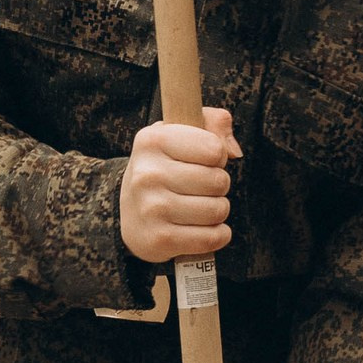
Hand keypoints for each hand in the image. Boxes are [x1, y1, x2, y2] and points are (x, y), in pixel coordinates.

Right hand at [120, 105, 238, 263]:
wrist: (128, 213)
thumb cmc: (163, 168)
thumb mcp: (179, 133)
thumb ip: (213, 122)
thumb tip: (234, 150)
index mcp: (152, 141)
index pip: (214, 148)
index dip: (217, 156)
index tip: (202, 161)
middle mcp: (147, 174)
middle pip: (219, 181)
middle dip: (218, 185)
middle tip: (200, 187)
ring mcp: (151, 209)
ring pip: (218, 210)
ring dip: (217, 210)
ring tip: (199, 206)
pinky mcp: (160, 239)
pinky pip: (211, 238)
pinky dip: (217, 235)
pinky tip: (202, 228)